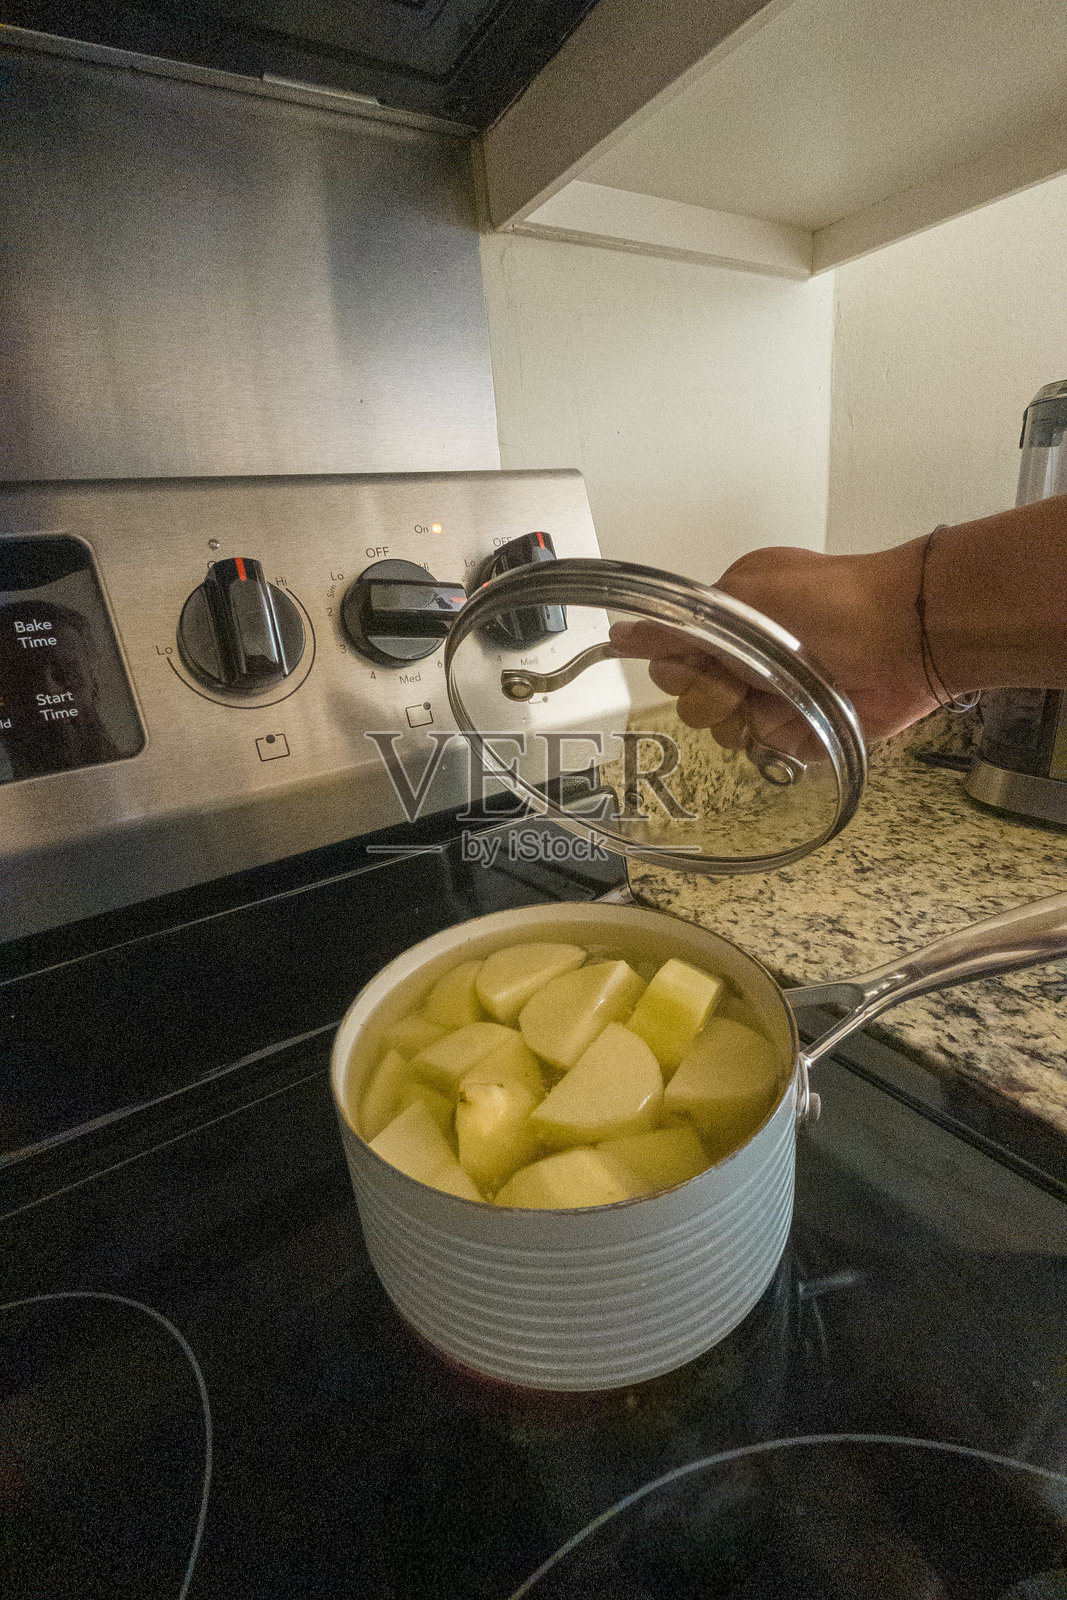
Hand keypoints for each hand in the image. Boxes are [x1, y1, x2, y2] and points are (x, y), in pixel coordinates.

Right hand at [610, 544, 937, 753]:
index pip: (671, 660)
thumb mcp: (742, 598)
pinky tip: (794, 720)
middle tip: (740, 680)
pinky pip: (767, 751)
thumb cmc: (827, 602)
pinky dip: (777, 738)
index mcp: (728, 623)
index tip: (697, 663)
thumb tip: (620, 633)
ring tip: (773, 699)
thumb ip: (679, 625)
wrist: (905, 634)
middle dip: (708, 696)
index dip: (676, 669)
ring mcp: (773, 700)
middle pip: (690, 702)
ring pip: (723, 732)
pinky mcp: (803, 734)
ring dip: (741, 719)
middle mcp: (745, 663)